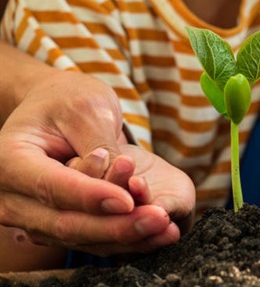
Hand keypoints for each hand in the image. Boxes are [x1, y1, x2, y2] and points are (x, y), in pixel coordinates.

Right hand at [0, 71, 189, 255]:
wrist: (54, 107)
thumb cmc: (68, 100)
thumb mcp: (86, 109)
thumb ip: (100, 147)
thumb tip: (121, 187)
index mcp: (9, 160)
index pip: (52, 187)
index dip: (92, 197)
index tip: (128, 201)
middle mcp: (10, 196)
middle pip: (64, 223)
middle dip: (115, 226)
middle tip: (158, 220)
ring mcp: (29, 216)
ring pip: (78, 238)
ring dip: (123, 236)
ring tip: (164, 229)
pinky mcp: (51, 225)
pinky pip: (86, 239)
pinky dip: (120, 237)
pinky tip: (154, 233)